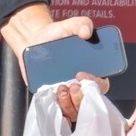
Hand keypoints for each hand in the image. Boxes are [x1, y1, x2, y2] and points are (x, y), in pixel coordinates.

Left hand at [0, 5, 108, 122]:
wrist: (33, 40)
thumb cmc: (56, 35)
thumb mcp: (70, 25)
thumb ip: (81, 24)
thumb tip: (86, 32)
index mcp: (91, 71)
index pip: (101, 85)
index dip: (96, 84)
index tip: (82, 74)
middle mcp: (80, 85)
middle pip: (88, 103)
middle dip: (81, 97)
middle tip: (70, 84)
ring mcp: (66, 94)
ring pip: (74, 110)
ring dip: (68, 103)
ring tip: (60, 88)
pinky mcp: (52, 98)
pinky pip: (59, 111)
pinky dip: (57, 108)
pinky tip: (52, 96)